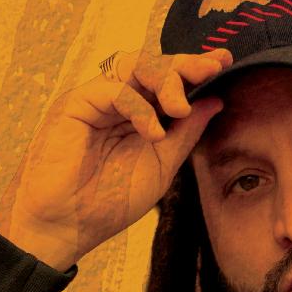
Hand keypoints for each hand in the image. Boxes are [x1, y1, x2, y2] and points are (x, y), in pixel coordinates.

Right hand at [0, 48, 232, 269]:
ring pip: (133, 66)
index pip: (168, 81)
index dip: (194, 70)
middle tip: (213, 67)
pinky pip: (112, 90)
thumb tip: (214, 101)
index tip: (225, 63)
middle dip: (186, 64)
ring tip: (180, 106)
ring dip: (164, 78)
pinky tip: (153, 132)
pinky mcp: (74, 105)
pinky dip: (137, 107)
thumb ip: (185, 134)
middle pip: (153, 65)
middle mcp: (116, 101)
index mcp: (137, 114)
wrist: (66, 228)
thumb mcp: (160, 166)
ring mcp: (95, 100)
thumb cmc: (107, 203)